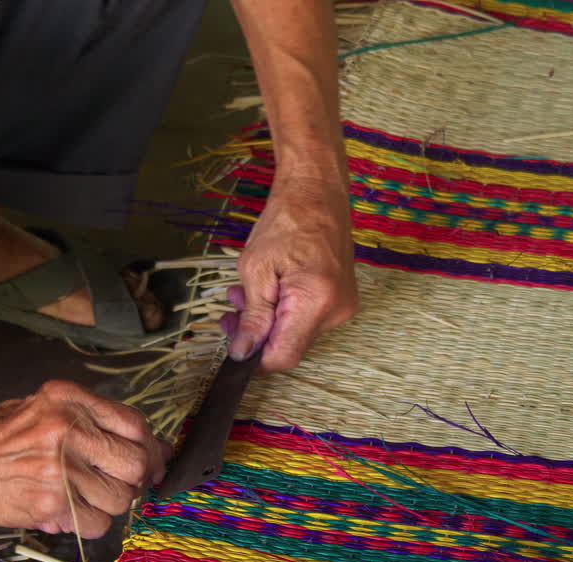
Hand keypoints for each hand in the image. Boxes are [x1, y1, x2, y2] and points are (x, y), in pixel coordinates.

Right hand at [0, 380, 167, 537]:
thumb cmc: (3, 437)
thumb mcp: (45, 406)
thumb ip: (92, 419)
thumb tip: (150, 447)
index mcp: (69, 400)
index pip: (134, 423)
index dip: (152, 446)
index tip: (155, 458)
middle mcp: (69, 430)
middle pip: (136, 462)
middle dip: (139, 477)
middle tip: (127, 482)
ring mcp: (62, 469)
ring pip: (122, 497)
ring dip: (113, 502)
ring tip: (90, 496)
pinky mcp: (53, 504)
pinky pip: (99, 523)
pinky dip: (93, 523)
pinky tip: (75, 512)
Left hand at [228, 174, 357, 371]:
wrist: (317, 191)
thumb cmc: (286, 221)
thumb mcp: (256, 269)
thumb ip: (252, 316)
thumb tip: (242, 352)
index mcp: (316, 301)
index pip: (284, 356)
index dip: (255, 359)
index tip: (233, 343)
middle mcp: (337, 310)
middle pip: (290, 346)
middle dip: (256, 334)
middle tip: (229, 313)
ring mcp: (343, 305)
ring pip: (296, 332)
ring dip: (266, 320)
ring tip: (242, 295)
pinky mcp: (341, 298)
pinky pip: (307, 318)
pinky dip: (283, 310)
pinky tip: (267, 291)